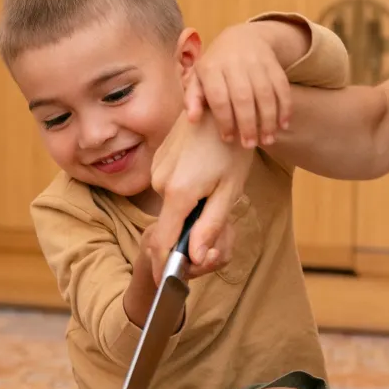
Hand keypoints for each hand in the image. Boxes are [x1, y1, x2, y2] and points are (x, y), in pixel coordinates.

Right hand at [150, 114, 255, 275]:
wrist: (222, 108)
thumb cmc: (232, 149)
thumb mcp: (228, 192)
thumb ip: (210, 227)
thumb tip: (196, 258)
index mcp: (178, 193)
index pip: (163, 242)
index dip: (167, 265)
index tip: (174, 281)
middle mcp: (160, 183)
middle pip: (170, 226)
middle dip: (191, 237)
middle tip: (222, 234)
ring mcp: (157, 170)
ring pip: (171, 208)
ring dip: (190, 213)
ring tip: (218, 196)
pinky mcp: (159, 162)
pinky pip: (170, 191)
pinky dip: (186, 196)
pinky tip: (207, 181)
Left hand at [186, 22, 292, 147]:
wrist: (243, 38)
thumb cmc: (216, 66)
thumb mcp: (199, 77)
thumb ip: (193, 97)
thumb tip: (192, 119)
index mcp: (211, 67)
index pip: (218, 97)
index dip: (224, 120)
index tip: (228, 138)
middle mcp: (234, 62)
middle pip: (243, 97)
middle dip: (248, 124)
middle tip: (249, 144)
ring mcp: (256, 62)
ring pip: (265, 93)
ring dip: (268, 120)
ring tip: (268, 140)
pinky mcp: (274, 64)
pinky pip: (282, 87)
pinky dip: (285, 107)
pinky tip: (283, 124)